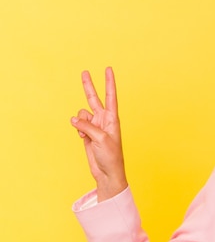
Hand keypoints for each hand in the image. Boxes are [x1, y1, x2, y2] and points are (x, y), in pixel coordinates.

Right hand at [70, 67, 127, 201]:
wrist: (107, 172)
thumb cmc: (110, 156)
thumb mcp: (101, 138)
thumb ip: (87, 126)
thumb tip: (74, 119)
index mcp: (112, 118)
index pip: (111, 96)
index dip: (109, 82)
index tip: (108, 69)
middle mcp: (104, 119)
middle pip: (94, 99)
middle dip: (89, 86)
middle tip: (84, 72)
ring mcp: (95, 126)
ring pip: (82, 114)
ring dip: (80, 121)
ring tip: (85, 133)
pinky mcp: (87, 133)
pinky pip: (78, 124)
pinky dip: (77, 129)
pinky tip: (82, 137)